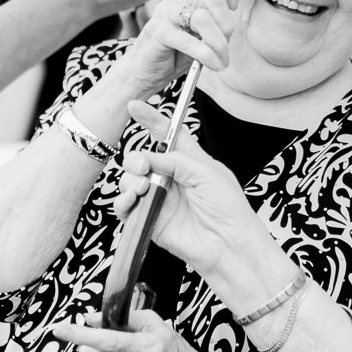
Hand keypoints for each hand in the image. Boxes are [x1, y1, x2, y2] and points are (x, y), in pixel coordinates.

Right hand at [109, 0, 243, 95]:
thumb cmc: (178, 51)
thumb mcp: (205, 32)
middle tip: (224, 45)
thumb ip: (219, 17)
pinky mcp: (158, 31)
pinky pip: (190, 41)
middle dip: (226, 26)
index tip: (232, 7)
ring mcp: (166, 11)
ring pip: (203, 18)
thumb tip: (234, 4)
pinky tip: (213, 64)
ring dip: (218, 44)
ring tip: (219, 59)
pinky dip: (207, 55)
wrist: (146, 71)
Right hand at [112, 100, 272, 276]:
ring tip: (145, 188)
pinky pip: (126, 206)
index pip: (168, 135)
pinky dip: (124, 200)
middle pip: (141, 158)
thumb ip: (174, 160)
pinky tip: (133, 200)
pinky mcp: (150, 219)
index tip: (134, 107)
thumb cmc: (228, 208)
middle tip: (143, 166)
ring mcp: (160, 199)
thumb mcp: (206, 172)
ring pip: (130, 180)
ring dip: (131, 180)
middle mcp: (172, 178)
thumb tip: (147, 157)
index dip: (151, 120)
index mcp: (189, 161)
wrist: (227, 244)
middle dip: (136, 158)